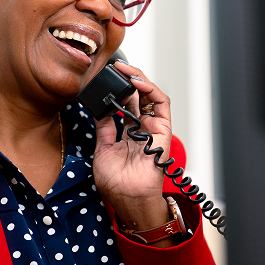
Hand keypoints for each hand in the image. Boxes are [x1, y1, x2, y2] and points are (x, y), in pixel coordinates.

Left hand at [92, 61, 174, 239]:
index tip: (104, 78)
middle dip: (127, 79)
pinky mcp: (163, 129)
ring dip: (138, 79)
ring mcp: (154, 128)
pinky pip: (162, 104)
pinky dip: (151, 89)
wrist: (128, 198)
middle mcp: (143, 128)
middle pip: (139, 96)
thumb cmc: (117, 182)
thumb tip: (100, 108)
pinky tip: (137, 82)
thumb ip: (104, 127)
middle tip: (114, 67)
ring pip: (151, 95)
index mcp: (128, 133)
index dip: (118, 89)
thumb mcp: (103, 148)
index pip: (127, 103)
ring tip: (125, 70)